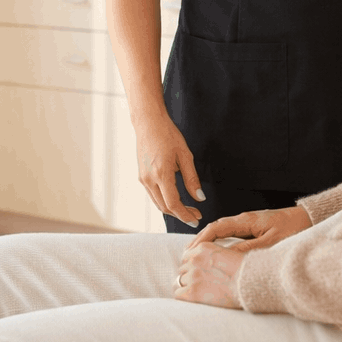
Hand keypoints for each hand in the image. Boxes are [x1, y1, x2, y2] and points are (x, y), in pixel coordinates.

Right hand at [134, 112, 204, 226]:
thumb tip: (200, 198)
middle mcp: (149, 179)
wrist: (148, 123)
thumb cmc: (168, 135)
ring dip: (172, 209)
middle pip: (164, 207)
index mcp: (161, 174)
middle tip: (196, 214)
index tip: (196, 219)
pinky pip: (153, 195)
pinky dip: (164, 201)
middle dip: (180, 214)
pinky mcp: (141, 176)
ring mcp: (143, 178)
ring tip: (188, 208)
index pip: (173, 204)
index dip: (185, 215)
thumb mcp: (185, 155)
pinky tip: (175, 197)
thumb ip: (192, 179)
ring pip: (158, 203)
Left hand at [174, 240, 244, 307]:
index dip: (193, 265)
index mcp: (203, 247)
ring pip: (179, 281)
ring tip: (199, 292)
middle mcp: (195, 259)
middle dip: (189, 275)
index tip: (200, 272)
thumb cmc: (245, 271)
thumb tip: (207, 263)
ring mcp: (193, 276)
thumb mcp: (227, 253)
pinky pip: (178, 294)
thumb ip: (212, 255)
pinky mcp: (193, 292)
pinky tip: (192, 299)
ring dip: (187, 286)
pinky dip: (183, 296)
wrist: (251, 284)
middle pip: (182, 268)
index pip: (187, 256)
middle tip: (201, 284)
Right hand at [191, 205, 310, 252]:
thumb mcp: (271, 242)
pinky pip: (231, 235)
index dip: (202, 239)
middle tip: (187, 257)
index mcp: (247, 220)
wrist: (308, 220)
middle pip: (215, 229)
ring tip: (196, 256)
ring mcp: (248, 224)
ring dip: (209, 243)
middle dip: (200, 241)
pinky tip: (216, 253)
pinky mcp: (252, 229)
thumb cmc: (293, 229)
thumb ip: (249, 249)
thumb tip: (226, 257)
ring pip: (222, 232)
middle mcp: (244, 220)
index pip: (217, 227)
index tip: (191, 251)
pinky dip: (220, 243)